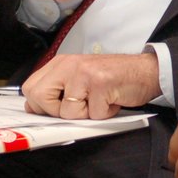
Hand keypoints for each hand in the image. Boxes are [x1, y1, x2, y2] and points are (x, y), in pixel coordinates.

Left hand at [23, 52, 159, 119]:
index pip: (30, 88)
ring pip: (68, 112)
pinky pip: (93, 114)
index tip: (54, 110)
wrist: (146, 71)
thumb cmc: (112, 78)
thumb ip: (56, 89)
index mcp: (61, 63)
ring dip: (87, 114)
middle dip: (57, 112)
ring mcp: (85, 73)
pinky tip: (112, 100)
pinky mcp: (101, 84)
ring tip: (100, 100)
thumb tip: (33, 108)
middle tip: (79, 107)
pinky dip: (105, 114)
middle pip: (40, 97)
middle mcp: (70, 65)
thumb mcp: (78, 78)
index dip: (39, 106)